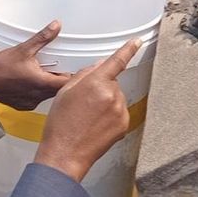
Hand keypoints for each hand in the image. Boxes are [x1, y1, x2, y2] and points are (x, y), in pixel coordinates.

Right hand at [0, 20, 70, 108]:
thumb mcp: (23, 49)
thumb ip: (42, 38)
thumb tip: (56, 26)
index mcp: (43, 84)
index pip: (69, 83)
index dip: (74, 75)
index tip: (74, 65)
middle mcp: (40, 96)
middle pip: (60, 89)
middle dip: (61, 77)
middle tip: (56, 64)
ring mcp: (32, 103)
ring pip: (49, 94)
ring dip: (48, 83)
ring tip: (41, 70)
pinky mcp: (24, 106)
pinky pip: (38, 98)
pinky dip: (37, 90)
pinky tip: (29, 80)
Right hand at [34, 39, 141, 182]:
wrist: (65, 154)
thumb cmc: (61, 125)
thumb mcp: (65, 92)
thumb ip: (84, 75)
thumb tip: (97, 67)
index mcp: (97, 83)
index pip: (117, 61)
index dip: (128, 49)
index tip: (136, 42)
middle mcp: (112, 96)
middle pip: (112, 82)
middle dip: (101, 87)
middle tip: (83, 103)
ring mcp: (120, 111)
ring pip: (116, 97)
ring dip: (105, 101)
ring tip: (87, 116)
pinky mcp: (123, 124)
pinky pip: (119, 112)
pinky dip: (110, 115)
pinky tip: (95, 124)